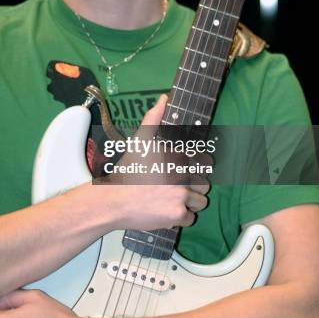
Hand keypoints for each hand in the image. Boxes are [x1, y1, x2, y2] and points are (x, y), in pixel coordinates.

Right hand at [97, 94, 209, 230]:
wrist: (112, 201)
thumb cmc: (127, 171)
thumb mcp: (140, 140)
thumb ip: (154, 118)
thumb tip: (164, 98)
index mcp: (176, 156)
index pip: (206, 161)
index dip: (202, 167)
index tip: (193, 171)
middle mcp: (182, 175)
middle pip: (205, 184)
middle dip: (194, 187)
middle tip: (176, 188)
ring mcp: (181, 195)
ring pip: (200, 202)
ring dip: (189, 204)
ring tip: (171, 200)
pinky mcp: (177, 214)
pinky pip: (190, 218)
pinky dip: (180, 218)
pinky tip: (165, 212)